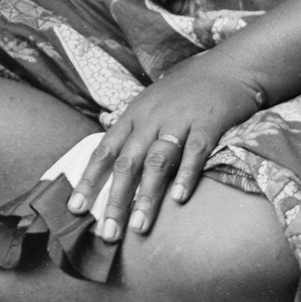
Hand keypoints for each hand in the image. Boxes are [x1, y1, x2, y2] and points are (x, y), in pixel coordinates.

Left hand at [64, 56, 267, 242]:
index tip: (74, 209)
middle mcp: (151, 119)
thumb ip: (128, 126)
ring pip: (157, 161)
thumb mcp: (149, 102)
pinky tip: (179, 198)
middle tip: (108, 233)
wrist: (226, 68)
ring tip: (139, 226)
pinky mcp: (207, 125)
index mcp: (133, 117)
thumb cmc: (183, 90)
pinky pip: (194, 152)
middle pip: (127, 163)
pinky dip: (186, 174)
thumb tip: (102, 139)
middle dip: (116, 199)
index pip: (104, 151)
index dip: (89, 180)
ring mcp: (179, 121)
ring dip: (146, 195)